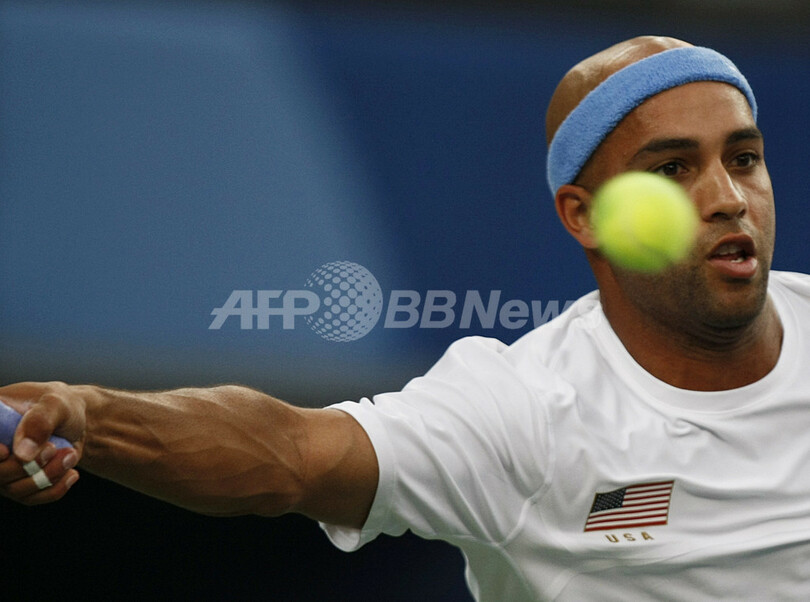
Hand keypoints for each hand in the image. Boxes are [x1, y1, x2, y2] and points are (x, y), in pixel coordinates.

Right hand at [0, 382, 85, 503]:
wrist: (75, 422)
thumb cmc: (61, 407)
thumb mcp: (57, 403)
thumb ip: (40, 422)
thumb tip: (22, 454)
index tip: (6, 451)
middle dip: (28, 466)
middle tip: (53, 449)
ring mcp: (2, 469)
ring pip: (14, 488)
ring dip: (47, 476)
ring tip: (70, 455)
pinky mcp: (18, 484)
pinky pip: (31, 498)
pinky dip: (54, 488)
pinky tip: (71, 473)